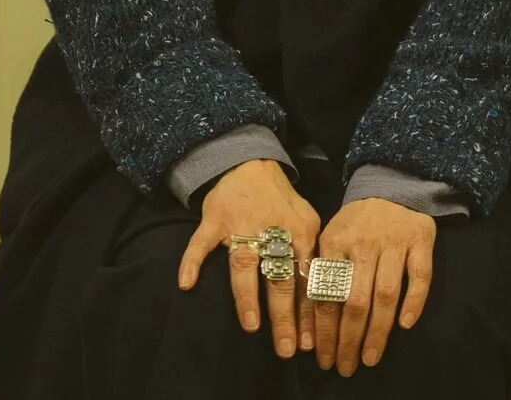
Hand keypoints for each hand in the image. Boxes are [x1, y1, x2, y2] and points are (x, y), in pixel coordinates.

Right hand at [176, 158, 321, 359]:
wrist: (250, 163)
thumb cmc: (281, 200)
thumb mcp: (308, 221)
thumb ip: (313, 254)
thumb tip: (324, 294)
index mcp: (299, 233)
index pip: (305, 279)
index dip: (307, 313)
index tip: (307, 342)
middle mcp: (271, 231)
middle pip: (279, 278)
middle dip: (284, 315)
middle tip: (285, 348)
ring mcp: (240, 225)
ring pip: (244, 264)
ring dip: (247, 295)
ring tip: (250, 326)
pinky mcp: (214, 219)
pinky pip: (200, 242)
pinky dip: (192, 260)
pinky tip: (186, 282)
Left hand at [311, 196, 435, 375]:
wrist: (390, 185)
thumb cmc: (355, 221)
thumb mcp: (330, 236)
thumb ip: (322, 270)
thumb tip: (310, 317)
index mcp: (334, 243)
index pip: (326, 292)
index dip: (323, 328)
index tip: (322, 355)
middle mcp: (363, 245)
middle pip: (354, 299)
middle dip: (348, 338)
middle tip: (345, 366)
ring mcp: (393, 244)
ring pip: (385, 294)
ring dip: (378, 330)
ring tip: (370, 357)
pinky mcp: (421, 243)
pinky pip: (419, 277)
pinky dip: (413, 302)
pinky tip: (405, 325)